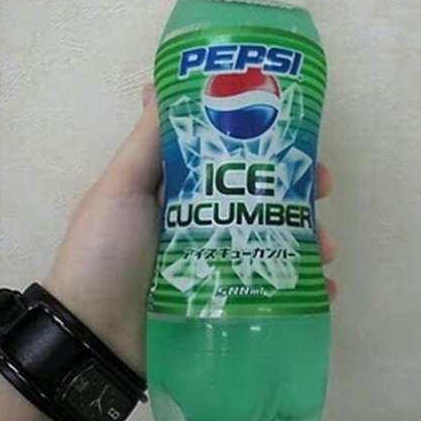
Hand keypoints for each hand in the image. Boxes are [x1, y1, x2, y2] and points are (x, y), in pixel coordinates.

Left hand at [45, 84, 336, 375]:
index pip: (237, 162)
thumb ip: (146, 142)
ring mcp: (222, 267)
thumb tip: (156, 84)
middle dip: (301, 194)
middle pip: (265, 202)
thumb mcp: (121, 188)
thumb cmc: (105, 253)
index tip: (301, 141)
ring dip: (311, 241)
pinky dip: (304, 291)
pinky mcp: (231, 305)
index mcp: (185, 193)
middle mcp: (208, 224)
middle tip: (324, 193)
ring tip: (327, 251)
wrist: (93, 337)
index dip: (271, 148)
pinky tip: (323, 290)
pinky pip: (276, 293)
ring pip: (277, 244)